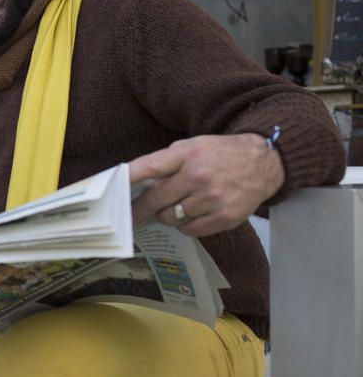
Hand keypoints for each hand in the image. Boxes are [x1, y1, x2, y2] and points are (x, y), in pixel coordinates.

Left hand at [129, 133, 283, 235]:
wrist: (264, 163)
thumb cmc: (220, 155)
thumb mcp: (192, 147)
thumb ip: (166, 164)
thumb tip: (139, 188)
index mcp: (187, 154)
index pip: (150, 167)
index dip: (128, 179)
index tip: (112, 189)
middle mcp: (199, 176)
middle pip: (155, 201)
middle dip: (140, 209)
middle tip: (131, 215)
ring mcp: (212, 199)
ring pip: (170, 218)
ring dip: (168, 214)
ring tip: (180, 203)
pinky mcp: (224, 218)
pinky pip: (189, 230)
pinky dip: (185, 225)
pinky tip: (194, 212)